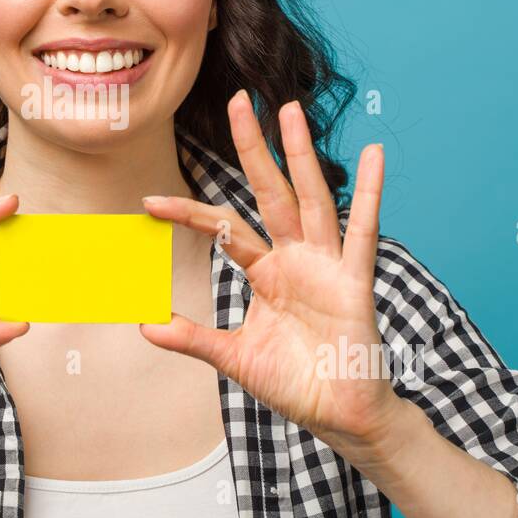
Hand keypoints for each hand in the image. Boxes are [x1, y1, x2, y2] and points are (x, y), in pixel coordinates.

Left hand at [140, 90, 401, 451]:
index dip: (187, 214)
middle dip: (252, 148)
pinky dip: (370, 193)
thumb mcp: (233, 358)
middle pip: (269, 191)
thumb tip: (143, 324)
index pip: (223, 228)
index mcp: (267, 271)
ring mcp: (326, 264)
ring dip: (300, 154)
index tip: (148, 203)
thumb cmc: (294, 382)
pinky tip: (375, 156)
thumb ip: (192, 339)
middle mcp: (296, 257)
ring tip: (289, 110)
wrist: (339, 416)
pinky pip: (362, 231)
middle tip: (238, 101)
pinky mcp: (354, 280)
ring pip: (310, 198)